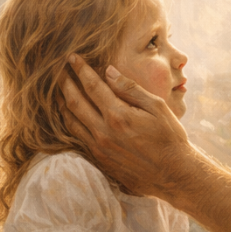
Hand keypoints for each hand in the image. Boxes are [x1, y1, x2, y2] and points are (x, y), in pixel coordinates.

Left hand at [61, 56, 195, 199]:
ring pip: (71, 121)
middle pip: (74, 102)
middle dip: (64, 83)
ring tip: (58, 89)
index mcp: (118, 116)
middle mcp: (104, 132)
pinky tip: (68, 114)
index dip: (80, 69)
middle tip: (57, 69)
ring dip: (62, 102)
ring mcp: (99, 148)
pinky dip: (69, 122)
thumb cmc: (170, 138)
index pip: (92, 86)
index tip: (71, 57)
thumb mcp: (157, 107)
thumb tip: (109, 71)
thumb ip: (131, 89)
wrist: (173, 174)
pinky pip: (77, 137)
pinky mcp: (99, 159)